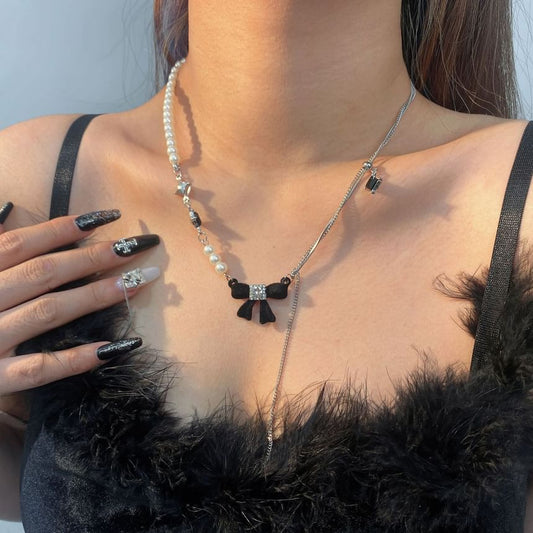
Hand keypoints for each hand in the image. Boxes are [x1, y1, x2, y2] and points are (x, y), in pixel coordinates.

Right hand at [0, 204, 159, 404]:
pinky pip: (40, 369)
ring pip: (48, 312)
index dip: (63, 228)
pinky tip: (118, 346)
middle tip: (138, 246)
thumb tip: (14, 214)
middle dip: (94, 256)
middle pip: (43, 273)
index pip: (21, 244)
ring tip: (139, 281)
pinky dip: (78, 358)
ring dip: (97, 295)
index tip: (108, 217)